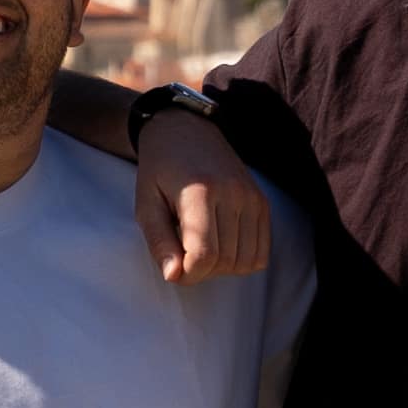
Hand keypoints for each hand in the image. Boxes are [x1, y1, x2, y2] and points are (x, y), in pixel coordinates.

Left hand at [132, 98, 267, 286]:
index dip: (188, 274)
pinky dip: (242, 260)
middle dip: (203, 272)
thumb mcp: (146, 203)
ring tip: (202, 250)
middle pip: (226, 261)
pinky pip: (262, 252)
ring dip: (223, 268)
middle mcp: (233, 193)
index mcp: (200, 192)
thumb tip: (173, 277)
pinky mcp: (262, 202)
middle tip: (184, 258)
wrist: (186, 130)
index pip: (204, 254)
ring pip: (247, 261)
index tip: (174, 269)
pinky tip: (222, 247)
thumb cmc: (160, 170)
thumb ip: (159, 241)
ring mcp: (252, 197)